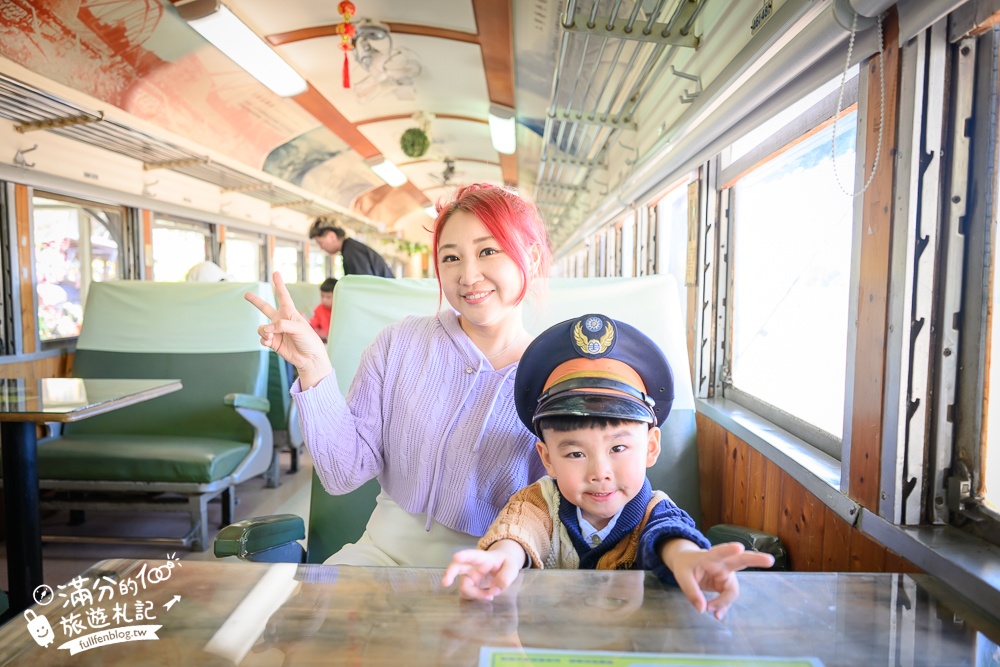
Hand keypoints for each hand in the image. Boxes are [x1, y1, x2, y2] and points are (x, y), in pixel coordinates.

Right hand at [245, 272, 332, 388]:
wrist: (309, 358)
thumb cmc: (308, 340)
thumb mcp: (299, 328)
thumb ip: (281, 325)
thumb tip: (266, 329)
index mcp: (290, 313)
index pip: (283, 296)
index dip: (279, 284)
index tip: (276, 273)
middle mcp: (281, 320)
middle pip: (265, 308)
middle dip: (255, 301)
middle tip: (246, 294)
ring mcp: (275, 331)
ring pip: (261, 328)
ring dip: (263, 331)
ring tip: (270, 336)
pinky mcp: (272, 342)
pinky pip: (262, 338)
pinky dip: (263, 340)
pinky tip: (269, 342)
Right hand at [441, 541, 524, 600]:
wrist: (504, 563)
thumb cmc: (506, 562)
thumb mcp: (512, 567)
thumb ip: (505, 577)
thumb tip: (494, 591)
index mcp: (483, 558)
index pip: (473, 555)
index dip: (464, 555)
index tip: (456, 556)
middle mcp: (473, 566)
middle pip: (456, 567)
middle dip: (449, 573)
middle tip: (445, 583)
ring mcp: (469, 575)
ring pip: (463, 586)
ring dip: (474, 594)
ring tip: (490, 596)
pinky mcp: (469, 584)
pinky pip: (467, 593)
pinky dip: (475, 597)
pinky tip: (486, 596)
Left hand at [662, 540, 774, 619]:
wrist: (686, 564)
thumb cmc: (685, 565)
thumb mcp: (682, 577)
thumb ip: (691, 592)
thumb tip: (703, 609)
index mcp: (710, 556)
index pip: (720, 552)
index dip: (729, 550)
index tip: (740, 547)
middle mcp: (722, 564)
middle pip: (741, 561)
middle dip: (756, 560)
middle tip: (770, 560)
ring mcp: (726, 575)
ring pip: (733, 589)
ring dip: (724, 602)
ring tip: (711, 611)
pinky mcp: (725, 585)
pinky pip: (728, 598)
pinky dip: (723, 607)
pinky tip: (717, 615)